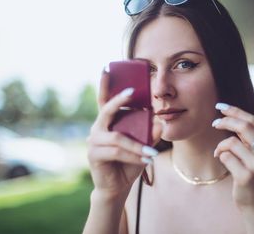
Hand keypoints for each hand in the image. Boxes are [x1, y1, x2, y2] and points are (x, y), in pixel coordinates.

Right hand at [86, 71, 159, 195]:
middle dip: (120, 100)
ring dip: (137, 146)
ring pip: (118, 138)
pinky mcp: (94, 155)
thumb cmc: (129, 162)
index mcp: (108, 123)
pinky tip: (145, 161)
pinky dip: (133, 155)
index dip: (104, 85)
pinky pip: (116, 152)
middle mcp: (98, 128)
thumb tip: (159, 121)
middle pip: (107, 110)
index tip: (106, 68)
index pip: (104, 101)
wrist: (118, 186)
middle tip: (132, 91)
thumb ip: (149, 133)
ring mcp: (94, 141)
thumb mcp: (142, 146)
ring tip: (152, 153)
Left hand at [213, 103, 253, 211]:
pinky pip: (226, 156)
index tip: (220, 106)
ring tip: (219, 152)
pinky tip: (220, 160)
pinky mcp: (246, 176)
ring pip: (231, 142)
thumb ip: (250, 138)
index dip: (235, 111)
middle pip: (244, 126)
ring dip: (221, 145)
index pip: (253, 121)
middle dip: (226, 121)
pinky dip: (219, 155)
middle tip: (214, 123)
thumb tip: (231, 117)